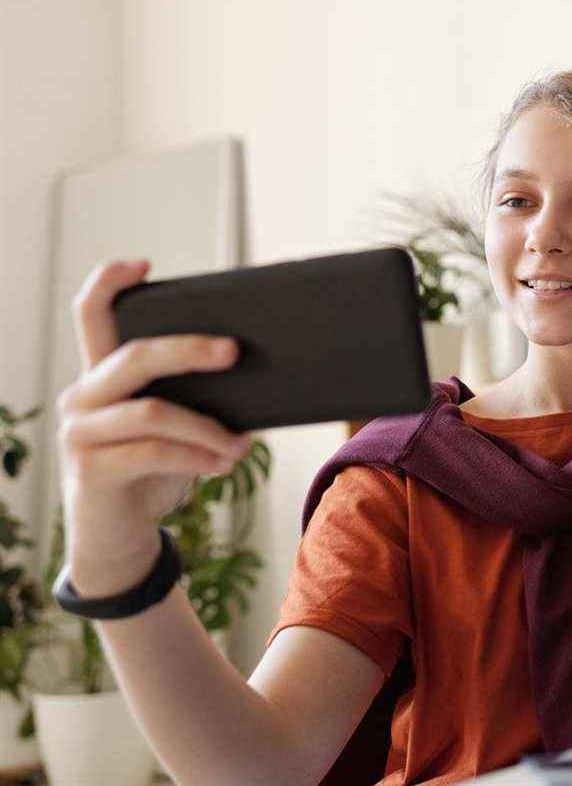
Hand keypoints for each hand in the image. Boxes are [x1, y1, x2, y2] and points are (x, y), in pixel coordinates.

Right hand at [56, 259, 251, 582]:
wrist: (121, 538)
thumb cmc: (154, 471)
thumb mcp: (176, 428)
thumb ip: (195, 398)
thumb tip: (260, 371)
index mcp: (102, 377)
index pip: (91, 315)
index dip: (109, 283)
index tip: (143, 264)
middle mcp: (81, 397)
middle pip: (134, 355)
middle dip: (190, 349)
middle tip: (235, 352)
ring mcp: (80, 434)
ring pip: (153, 411)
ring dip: (209, 427)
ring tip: (241, 444)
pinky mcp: (91, 471)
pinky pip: (154, 452)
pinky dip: (198, 456)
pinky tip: (224, 463)